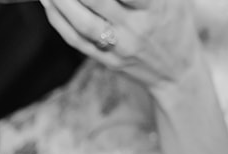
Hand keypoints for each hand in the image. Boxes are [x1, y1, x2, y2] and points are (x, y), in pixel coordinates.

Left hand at [38, 0, 203, 93]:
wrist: (178, 73)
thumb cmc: (174, 22)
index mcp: (155, 7)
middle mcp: (136, 28)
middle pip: (97, 0)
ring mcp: (120, 47)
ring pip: (82, 23)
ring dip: (60, 0)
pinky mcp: (108, 61)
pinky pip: (76, 41)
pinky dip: (58, 20)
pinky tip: (50, 3)